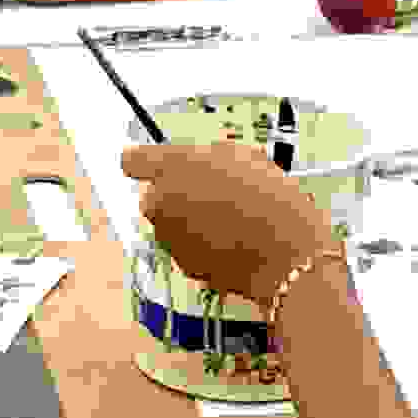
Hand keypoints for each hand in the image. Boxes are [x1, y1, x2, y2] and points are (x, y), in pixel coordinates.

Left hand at [121, 141, 337, 298]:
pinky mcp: (181, 263)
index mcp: (171, 166)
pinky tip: (232, 242)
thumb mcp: (243, 155)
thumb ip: (208, 154)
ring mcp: (167, 236)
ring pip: (170, 223)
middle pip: (152, 195)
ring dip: (190, 221)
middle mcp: (159, 201)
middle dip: (173, 195)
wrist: (286, 252)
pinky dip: (202, 246)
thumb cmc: (271, 197)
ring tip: (231, 220)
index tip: (158, 166)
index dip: (145, 162)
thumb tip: (201, 159)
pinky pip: (186, 249)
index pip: (131, 160)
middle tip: (210, 195)